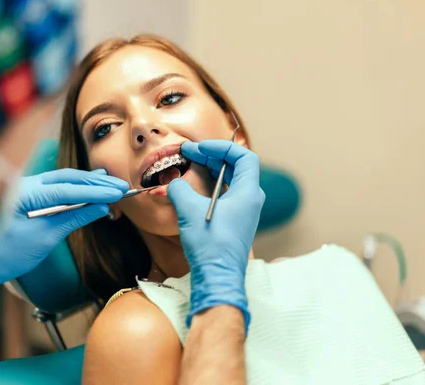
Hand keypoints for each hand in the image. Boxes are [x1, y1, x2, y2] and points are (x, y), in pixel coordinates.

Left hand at [0, 169, 128, 303]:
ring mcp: (29, 186)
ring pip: (65, 179)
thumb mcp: (46, 238)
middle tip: (122, 188)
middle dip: (97, 183)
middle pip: (68, 179)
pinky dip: (78, 187)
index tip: (117, 193)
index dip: (95, 191)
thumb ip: (74, 218)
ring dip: (90, 183)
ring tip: (114, 185)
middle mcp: (26, 184)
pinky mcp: (33, 193)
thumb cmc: (11, 253)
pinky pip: (59, 185)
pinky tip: (95, 182)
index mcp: (25, 194)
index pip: (67, 189)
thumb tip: (101, 208)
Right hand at [167, 140, 264, 332]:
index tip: (201, 147)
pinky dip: (212, 185)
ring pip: (231, 180)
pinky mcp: (235, 223)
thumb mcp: (189, 210)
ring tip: (191, 164)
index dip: (222, 147)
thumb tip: (173, 183)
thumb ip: (179, 189)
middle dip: (213, 156)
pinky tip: (195, 187)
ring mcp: (244, 212)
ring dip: (211, 170)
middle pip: (236, 167)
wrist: (217, 277)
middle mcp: (251, 200)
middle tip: (190, 153)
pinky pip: (227, 195)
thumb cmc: (210, 245)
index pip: (243, 156)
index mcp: (249, 193)